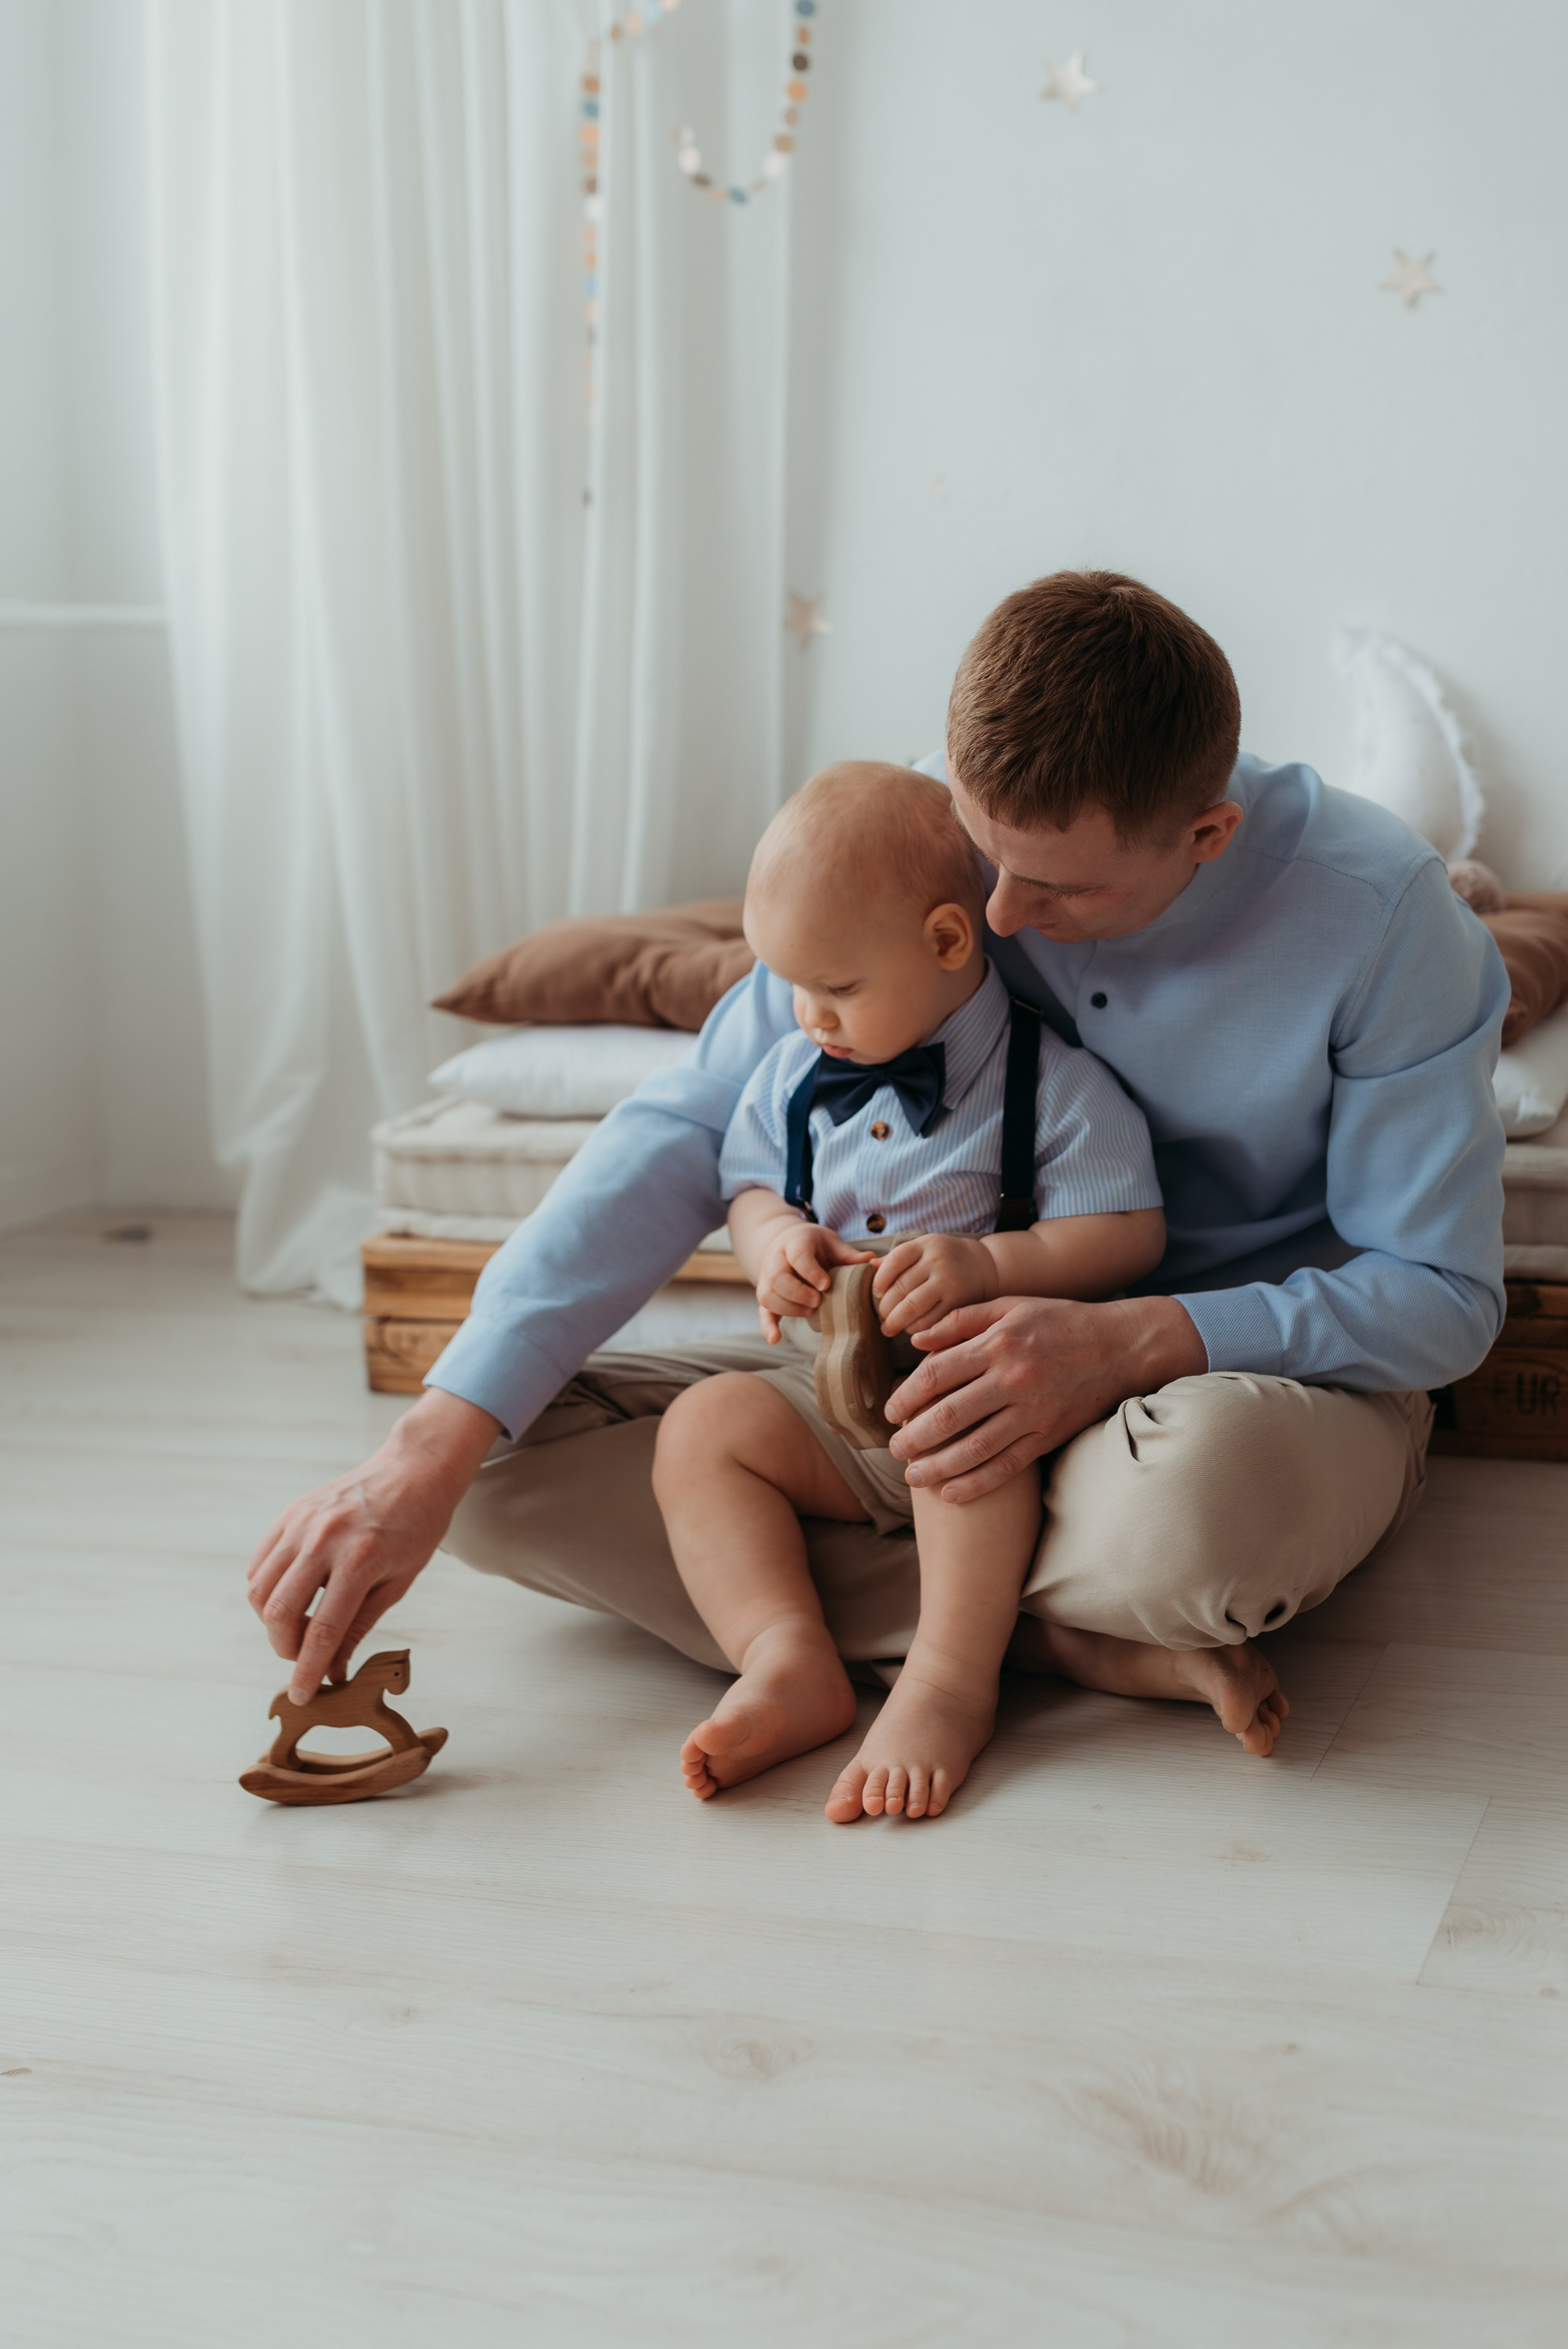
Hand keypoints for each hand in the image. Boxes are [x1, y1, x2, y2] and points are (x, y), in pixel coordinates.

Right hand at [245, 1388, 499, 1699]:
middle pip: (280, 1612)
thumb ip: (360, 1626)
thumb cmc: (417, 1527)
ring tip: (299, 1629)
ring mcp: (302, 1522)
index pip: (323, 1630)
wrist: (414, 1469)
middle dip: (284, 1649)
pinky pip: (260, 1564)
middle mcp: (324, 1539)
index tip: (301, 1696)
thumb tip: (334, 1671)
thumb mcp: (399, 1582)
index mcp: (361, 1559)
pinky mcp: (291, 1513)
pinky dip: (265, 1591)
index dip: (308, 1670)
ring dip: (271, 1622)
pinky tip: (289, 1599)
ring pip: (260, 1589)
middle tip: (301, 1659)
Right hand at [754, 1221, 875, 1342]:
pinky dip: (767, 1326)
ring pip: (768, 1295)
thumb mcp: (831, 1243)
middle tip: (818, 1302)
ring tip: (811, 1313)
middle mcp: (776, 1259)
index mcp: (795, 1242)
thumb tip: (873, 1261)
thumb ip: (848, 1255)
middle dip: (798, 1293)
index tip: (826, 1285)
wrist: (787, 1244)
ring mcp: (767, 1278)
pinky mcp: (766, 1294)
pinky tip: (776, 1339)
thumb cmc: (815, 1246)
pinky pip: (762, 1311)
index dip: (810, 1271)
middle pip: (778, 1278)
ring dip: (789, 1308)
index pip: (797, 1255)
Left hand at [872, 1232, 994, 1337]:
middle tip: (882, 1317)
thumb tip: (868, 1265)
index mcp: (925, 1245)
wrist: (985, 1266)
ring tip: (889, 1327)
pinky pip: (929, 1320)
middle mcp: (937, 1261)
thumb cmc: (945, 1258)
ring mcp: (948, 1282)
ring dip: (895, 1321)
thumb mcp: (924, 1248)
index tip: (876, 1293)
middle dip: (885, 1308)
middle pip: (900, 1288)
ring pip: (912, 1307)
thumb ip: (897, 1258)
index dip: (880, 1280)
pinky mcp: (958, 1302)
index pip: (894, 1261)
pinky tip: (909, 1330)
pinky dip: (914, 1329)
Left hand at [884, 1293, 1205, 1502]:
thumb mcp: (1010, 1306)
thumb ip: (960, 1321)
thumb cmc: (1059, 1321)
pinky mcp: (1049, 1435)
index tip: (890, 1412)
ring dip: (938, 1467)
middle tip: (895, 1449)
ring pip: (975, 1448)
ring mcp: (1033, 1411)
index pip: (936, 1375)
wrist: (1119, 1346)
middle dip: (914, 1437)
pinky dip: (977, 1484)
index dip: (906, 1396)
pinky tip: (952, 1494)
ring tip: (913, 1476)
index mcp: (997, 1343)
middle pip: (949, 1415)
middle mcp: (1013, 1379)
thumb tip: (915, 1341)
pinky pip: (1008, 1467)